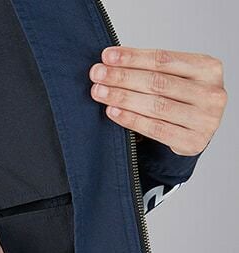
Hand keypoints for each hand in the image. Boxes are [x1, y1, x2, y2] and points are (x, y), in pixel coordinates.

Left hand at [89, 46, 226, 155]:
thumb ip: (150, 70)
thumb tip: (109, 62)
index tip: (107, 57)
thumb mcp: (174, 79)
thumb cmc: (180, 102)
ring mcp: (205, 119)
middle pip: (158, 82)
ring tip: (100, 92)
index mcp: (208, 68)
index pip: (163, 59)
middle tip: (97, 75)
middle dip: (122, 77)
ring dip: (122, 97)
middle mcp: (211, 92)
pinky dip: (131, 119)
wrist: (195, 133)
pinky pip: (156, 129)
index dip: (132, 58)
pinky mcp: (193, 141)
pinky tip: (113, 112)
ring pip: (156, 105)